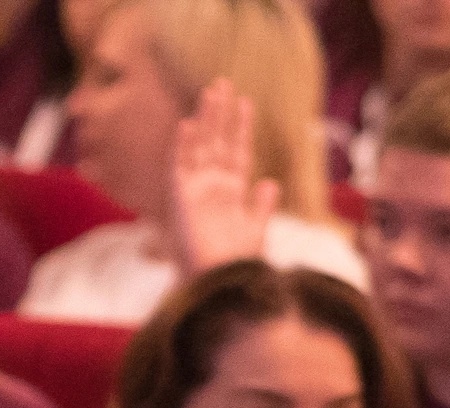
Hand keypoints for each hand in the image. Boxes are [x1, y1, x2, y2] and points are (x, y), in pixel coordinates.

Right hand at [168, 79, 277, 276]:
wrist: (219, 281)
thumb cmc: (237, 263)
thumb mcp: (256, 230)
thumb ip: (262, 205)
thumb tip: (269, 182)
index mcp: (231, 194)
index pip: (236, 152)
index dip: (240, 128)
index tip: (245, 103)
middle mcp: (212, 188)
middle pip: (217, 142)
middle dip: (221, 114)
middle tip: (223, 84)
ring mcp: (196, 192)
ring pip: (201, 147)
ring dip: (206, 119)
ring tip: (212, 90)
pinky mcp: (182, 200)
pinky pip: (181, 167)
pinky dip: (183, 146)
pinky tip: (188, 123)